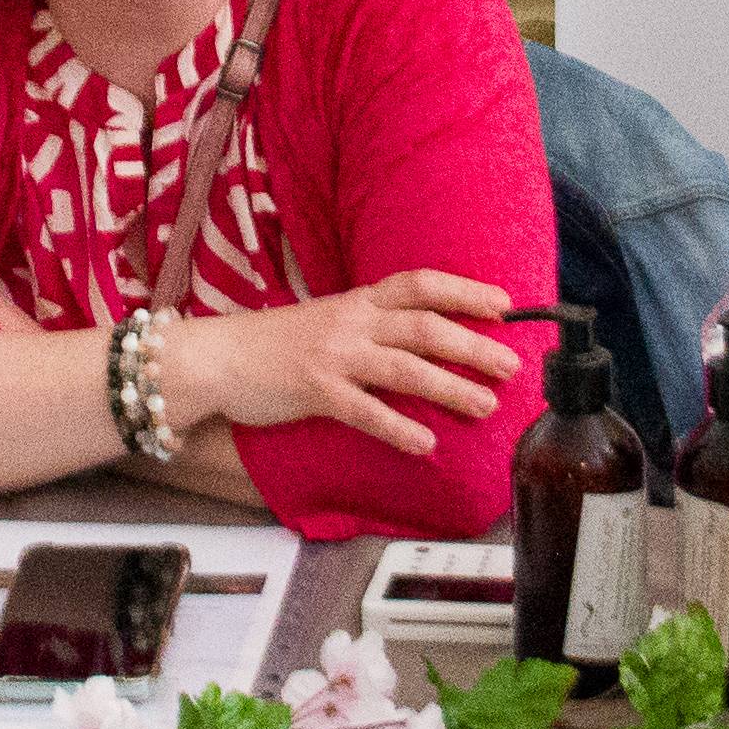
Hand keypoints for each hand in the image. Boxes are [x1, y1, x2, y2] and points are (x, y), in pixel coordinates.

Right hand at [167, 270, 523, 458]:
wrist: (216, 357)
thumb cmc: (272, 345)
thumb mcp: (326, 321)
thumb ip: (368, 327)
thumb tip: (416, 344)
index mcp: (357, 302)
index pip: (419, 284)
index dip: (464, 292)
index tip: (503, 305)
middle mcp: (351, 322)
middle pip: (424, 327)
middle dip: (473, 344)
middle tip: (512, 364)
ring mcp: (334, 356)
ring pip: (404, 369)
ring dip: (450, 387)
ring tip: (486, 405)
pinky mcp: (316, 391)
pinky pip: (365, 411)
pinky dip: (398, 427)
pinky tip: (425, 444)